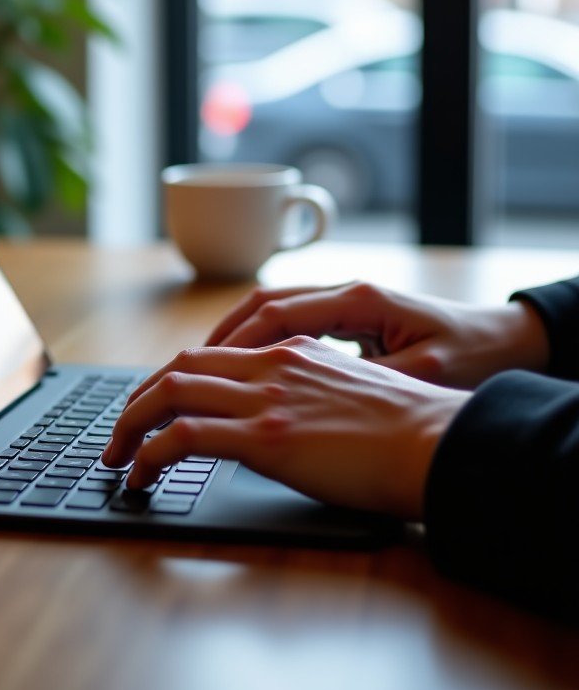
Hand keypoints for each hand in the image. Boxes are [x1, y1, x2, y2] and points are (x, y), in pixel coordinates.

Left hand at [102, 337, 468, 518]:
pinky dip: (149, 452)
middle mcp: (270, 365)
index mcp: (291, 352)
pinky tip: (140, 474)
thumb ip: (309, 390)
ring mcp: (265, 398)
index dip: (170, 380)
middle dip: (138, 399)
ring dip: (130, 424)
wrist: (440, 442)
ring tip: (114, 456)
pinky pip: (184, 437)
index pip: (210, 356)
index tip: (152, 405)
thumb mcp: (351, 389)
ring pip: (170, 394)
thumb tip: (287, 416)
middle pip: (178, 368)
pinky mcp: (266, 437)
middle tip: (119, 431)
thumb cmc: (410, 428)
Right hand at [203, 282, 549, 390]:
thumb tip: (303, 397)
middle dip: (219, 337)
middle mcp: (344, 292)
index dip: (234, 341)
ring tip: (200, 370)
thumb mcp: (418, 374)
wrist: (507, 339)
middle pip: (263, 303)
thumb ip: (362, 380)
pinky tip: (243, 368)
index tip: (202, 369)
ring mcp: (344, 301)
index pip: (277, 312)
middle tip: (183, 372)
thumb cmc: (471, 357)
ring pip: (270, 309)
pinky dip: (257, 341)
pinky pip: (288, 321)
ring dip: (233, 337)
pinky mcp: (348, 317)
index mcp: (358, 300)